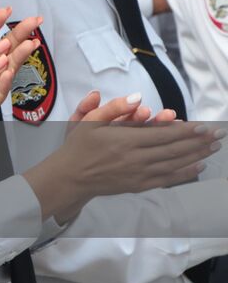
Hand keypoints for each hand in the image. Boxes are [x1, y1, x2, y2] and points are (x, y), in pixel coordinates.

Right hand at [24, 97, 222, 222]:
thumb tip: (138, 97)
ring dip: (198, 155)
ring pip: (175, 163)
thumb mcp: (89, 121)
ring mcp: (139, 173)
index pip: (164, 134)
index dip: (188, 130)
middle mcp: (135, 158)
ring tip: (214, 148)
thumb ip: (115, 108)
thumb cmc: (78, 146)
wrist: (70, 177)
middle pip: (175, 149)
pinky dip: (185, 172)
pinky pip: (168, 178)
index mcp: (124, 140)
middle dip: (200, 142)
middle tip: (219, 135)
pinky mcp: (139, 185)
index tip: (206, 125)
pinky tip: (198, 166)